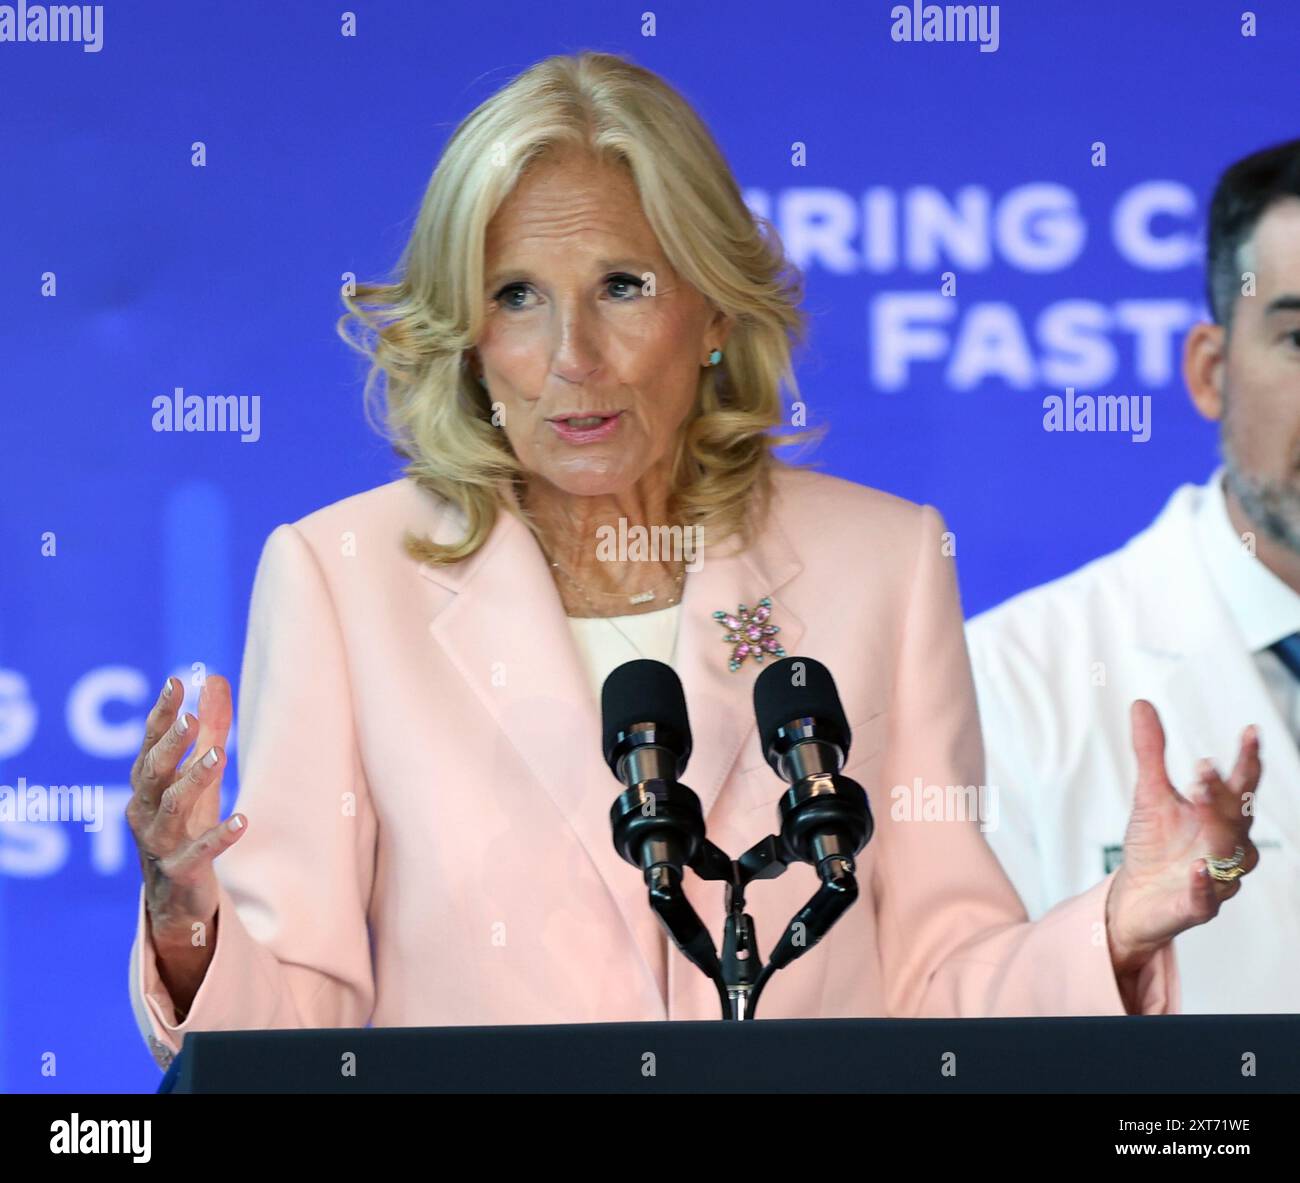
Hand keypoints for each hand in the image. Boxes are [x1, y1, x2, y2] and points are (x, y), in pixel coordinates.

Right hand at [127, 674, 245, 949]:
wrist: (174, 897)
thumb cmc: (185, 825)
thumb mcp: (199, 774)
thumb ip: (209, 729)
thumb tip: (214, 678)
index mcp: (146, 785)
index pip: (150, 744)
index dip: (161, 715)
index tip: (175, 683)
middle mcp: (144, 811)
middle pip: (153, 773)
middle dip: (170, 745)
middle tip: (190, 718)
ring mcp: (159, 842)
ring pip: (171, 808)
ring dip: (193, 780)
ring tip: (219, 756)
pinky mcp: (181, 871)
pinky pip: (199, 853)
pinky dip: (219, 836)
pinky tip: (243, 820)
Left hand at [1105, 699, 1260, 978]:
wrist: (1135, 898)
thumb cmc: (1153, 846)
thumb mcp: (1148, 794)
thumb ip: (1150, 752)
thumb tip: (1142, 704)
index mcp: (1219, 816)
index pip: (1241, 786)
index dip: (1248, 761)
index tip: (1250, 732)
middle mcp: (1226, 846)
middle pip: (1237, 816)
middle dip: (1224, 793)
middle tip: (1203, 768)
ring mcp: (1216, 878)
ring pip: (1230, 853)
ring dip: (1218, 827)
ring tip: (1200, 800)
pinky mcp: (1196, 907)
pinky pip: (1206, 899)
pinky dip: (1204, 885)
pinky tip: (1197, 869)